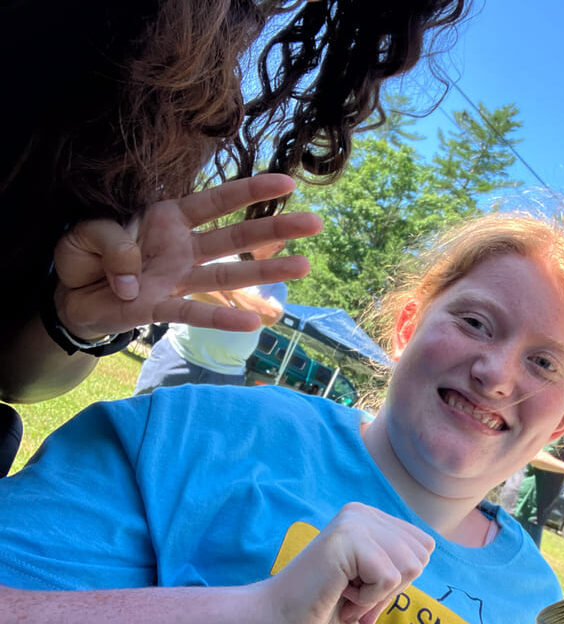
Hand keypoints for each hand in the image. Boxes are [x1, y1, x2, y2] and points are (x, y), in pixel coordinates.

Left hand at [53, 174, 319, 340]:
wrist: (68, 296)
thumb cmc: (84, 256)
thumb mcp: (86, 231)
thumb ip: (112, 240)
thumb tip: (136, 278)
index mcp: (166, 218)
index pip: (215, 201)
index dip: (250, 191)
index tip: (288, 182)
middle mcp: (181, 248)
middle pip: (235, 237)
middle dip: (277, 228)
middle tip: (316, 223)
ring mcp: (176, 279)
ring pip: (227, 275)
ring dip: (266, 271)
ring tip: (305, 266)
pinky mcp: (160, 308)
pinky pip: (194, 313)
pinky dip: (222, 319)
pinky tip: (255, 322)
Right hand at [255, 503, 434, 623]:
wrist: (273, 620)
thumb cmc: (322, 608)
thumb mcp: (372, 583)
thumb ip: (398, 565)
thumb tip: (428, 549)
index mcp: (370, 518)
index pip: (423, 548)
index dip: (399, 581)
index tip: (362, 590)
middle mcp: (363, 512)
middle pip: (421, 556)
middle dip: (392, 589)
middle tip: (352, 596)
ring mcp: (354, 522)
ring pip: (409, 567)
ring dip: (379, 596)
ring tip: (344, 594)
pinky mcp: (347, 538)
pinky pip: (389, 579)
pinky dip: (368, 600)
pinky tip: (338, 593)